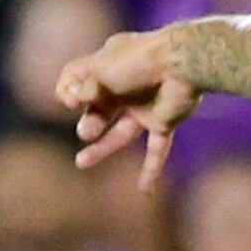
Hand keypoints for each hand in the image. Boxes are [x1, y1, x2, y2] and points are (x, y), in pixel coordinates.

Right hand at [59, 27, 203, 187]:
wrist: (183, 64)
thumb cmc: (139, 62)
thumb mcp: (103, 72)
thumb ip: (86, 90)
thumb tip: (72, 99)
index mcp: (106, 66)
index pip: (77, 77)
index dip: (68, 90)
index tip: (69, 100)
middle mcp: (124, 87)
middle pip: (98, 110)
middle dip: (89, 123)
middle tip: (87, 132)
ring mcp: (144, 106)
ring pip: (120, 134)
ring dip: (102, 149)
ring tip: (81, 163)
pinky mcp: (164, 122)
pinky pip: (157, 149)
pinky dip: (151, 169)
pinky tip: (144, 189)